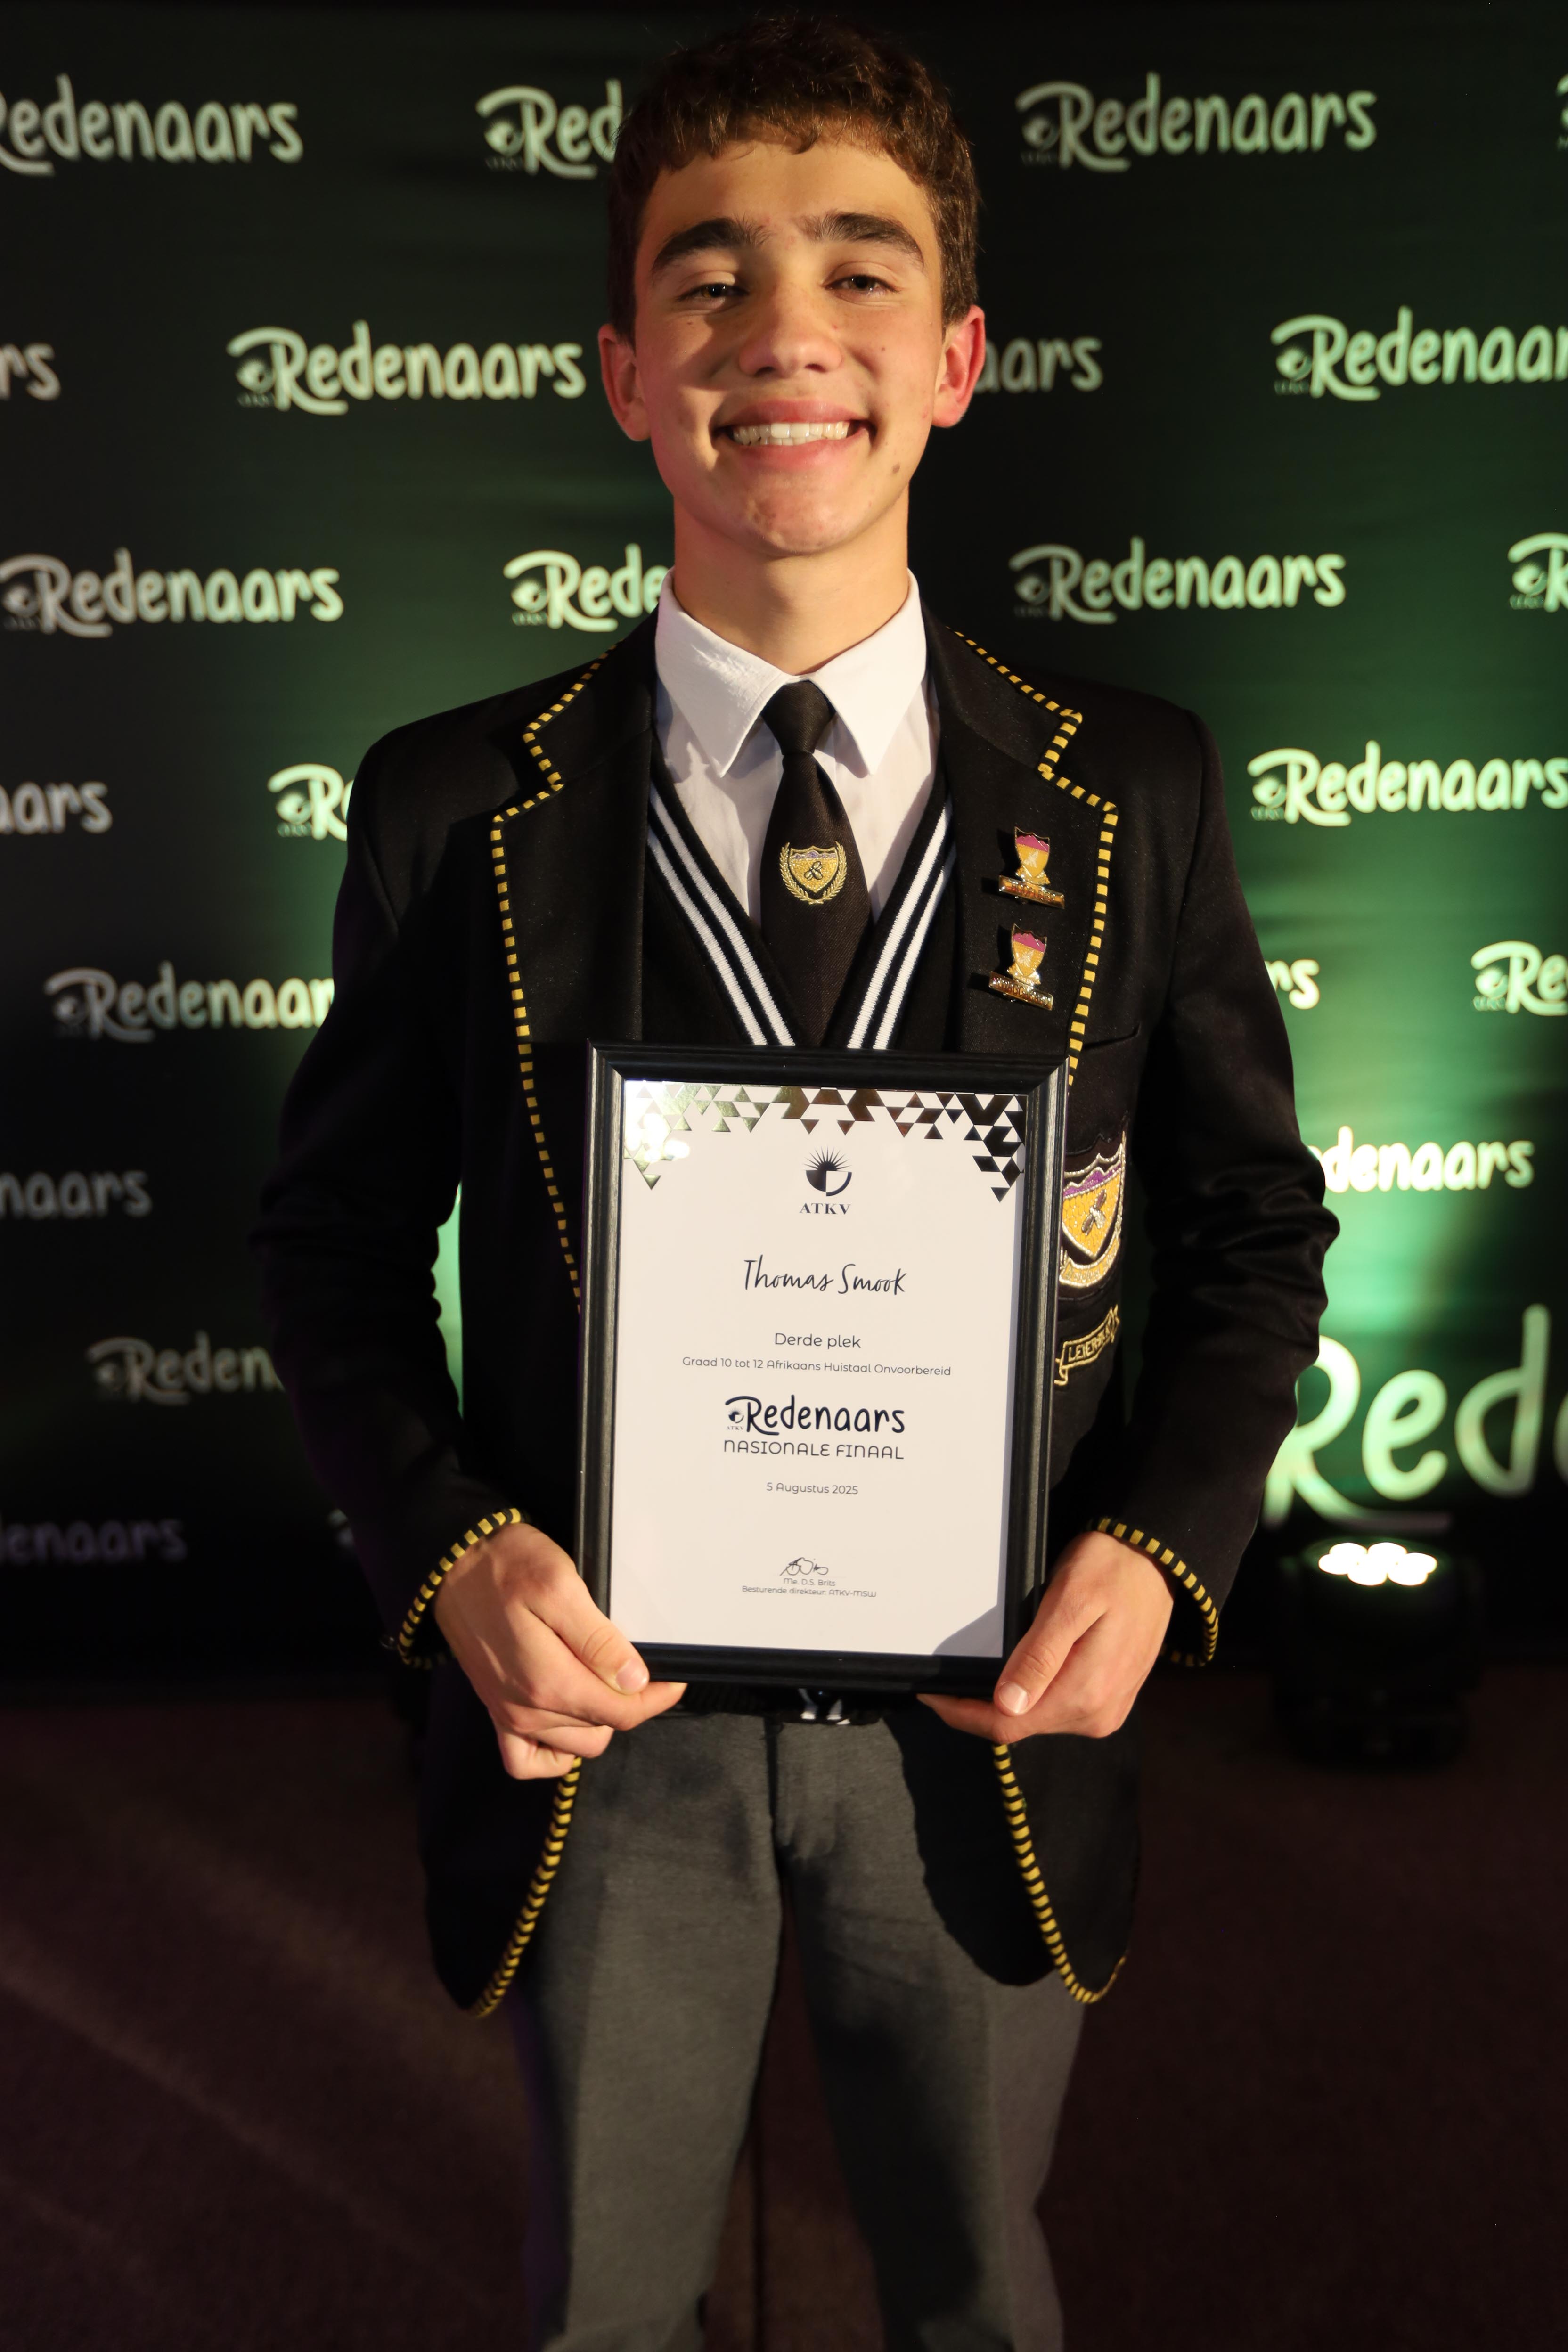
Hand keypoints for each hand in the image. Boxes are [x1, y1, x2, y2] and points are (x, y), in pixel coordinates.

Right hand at [432, 1521, 685, 1779]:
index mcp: (548, 1681)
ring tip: (602, 1679)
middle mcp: (527, 1709)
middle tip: (635, 1666)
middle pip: (603, 1728)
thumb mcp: (561, 1587)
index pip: (623, 1713)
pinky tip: (566, 1719)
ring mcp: (509, 1715)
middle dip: (629, 1704)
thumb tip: (634, 1681)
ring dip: (597, 1720)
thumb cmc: (507, 1567)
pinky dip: (553, 1750)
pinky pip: (527, 1760)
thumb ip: (598, 1640)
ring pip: (575, 1744)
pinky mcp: (496, 1711)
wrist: (454, 1564)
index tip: (674, 1675)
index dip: (656, 1698)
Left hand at [919, 1529, 1174, 1744]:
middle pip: (1020, 1726)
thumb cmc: (1111, 1569)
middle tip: (948, 1677)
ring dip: (1006, 1701)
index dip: (963, 1713)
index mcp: (1085, 1694)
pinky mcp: (1110, 1701)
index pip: (1007, 1725)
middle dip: (980, 1706)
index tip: (930, 1693)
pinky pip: (1059, 1710)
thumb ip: (1039, 1656)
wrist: (1156, 1560)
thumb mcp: (1069, 1601)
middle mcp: (1098, 1715)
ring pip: (1037, 1720)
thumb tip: (1006, 1704)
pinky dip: (1031, 1696)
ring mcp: (1107, 1711)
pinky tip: (1019, 1672)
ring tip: (982, 1670)